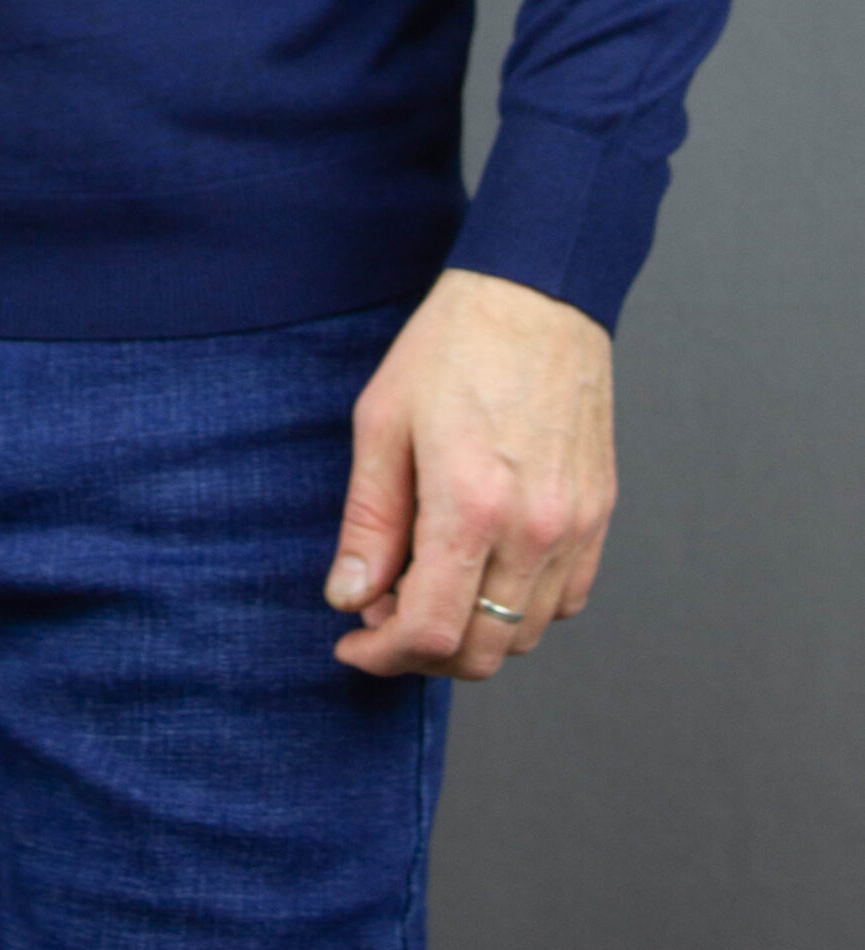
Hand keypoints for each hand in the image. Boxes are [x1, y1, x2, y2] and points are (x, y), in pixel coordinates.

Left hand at [322, 267, 614, 678]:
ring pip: (526, 634)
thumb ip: (369, 521)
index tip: (352, 641)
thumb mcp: (383, 423)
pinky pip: (566, 599)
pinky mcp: (599, 514)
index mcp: (471, 506)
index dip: (384, 654)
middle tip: (382, 611)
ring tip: (428, 583)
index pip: (432, 632)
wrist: (535, 294)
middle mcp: (534, 529)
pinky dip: (521, 607)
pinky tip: (483, 567)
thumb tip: (349, 596)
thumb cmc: (452, 347)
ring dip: (471, 631)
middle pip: (482, 651)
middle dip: (422, 652)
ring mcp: (576, 526)